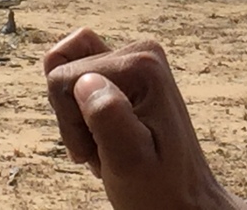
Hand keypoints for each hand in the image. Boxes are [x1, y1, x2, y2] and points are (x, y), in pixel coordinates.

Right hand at [44, 28, 246, 209]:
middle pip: (63, 75)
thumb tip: (85, 81)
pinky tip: (102, 133)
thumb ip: (109, 117)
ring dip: (77, 118)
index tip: (103, 150)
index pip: (63, 80)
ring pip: (66, 76)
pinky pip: (76, 73)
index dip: (71, 123)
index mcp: (142, 65)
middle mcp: (140, 52)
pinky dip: (78, 108)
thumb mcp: (129, 159)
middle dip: (74, 120)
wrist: (182, 200)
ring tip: (108, 145)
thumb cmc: (159, 187)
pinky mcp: (126, 70)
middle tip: (106, 150)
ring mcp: (134, 59)